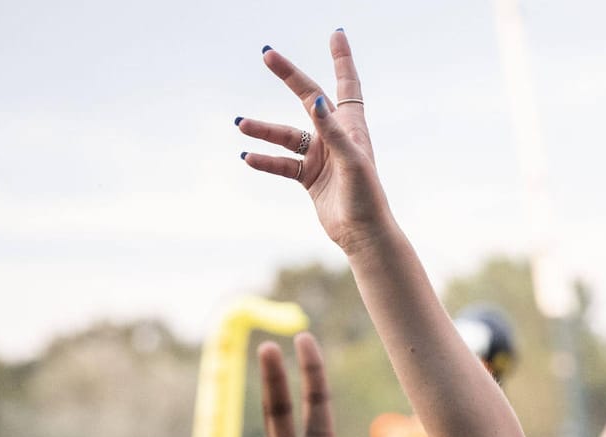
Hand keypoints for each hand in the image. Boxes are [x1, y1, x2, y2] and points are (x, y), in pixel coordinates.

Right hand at [237, 31, 391, 253]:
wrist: (363, 234)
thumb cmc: (366, 196)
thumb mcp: (351, 160)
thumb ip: (332, 130)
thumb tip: (315, 98)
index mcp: (352, 127)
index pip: (346, 84)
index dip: (342, 58)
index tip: (336, 34)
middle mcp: (336, 136)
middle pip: (308, 97)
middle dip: (288, 76)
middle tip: (266, 54)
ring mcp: (321, 156)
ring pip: (286, 135)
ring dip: (263, 130)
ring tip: (240, 123)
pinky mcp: (309, 177)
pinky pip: (282, 163)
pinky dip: (265, 160)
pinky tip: (248, 158)